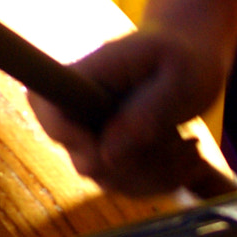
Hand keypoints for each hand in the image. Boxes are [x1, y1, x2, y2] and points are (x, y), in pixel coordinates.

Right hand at [29, 23, 234, 196]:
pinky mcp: (111, 150)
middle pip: (84, 159)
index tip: (116, 142)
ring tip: (191, 146)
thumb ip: (146, 112)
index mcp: (88, 75)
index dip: (68, 136)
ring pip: (109, 178)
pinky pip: (127, 183)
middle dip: (138, 164)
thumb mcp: (180, 78)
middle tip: (183, 141)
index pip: (44, 106)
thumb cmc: (185, 55)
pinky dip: (161, 179)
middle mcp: (81, 106)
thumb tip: (107, 155)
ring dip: (157, 174)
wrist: (191, 53)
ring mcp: (94, 132)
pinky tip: (187, 155)